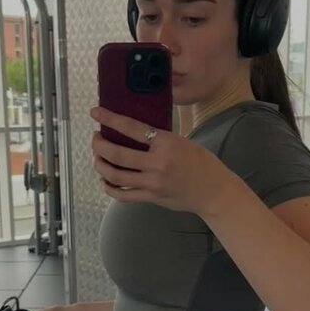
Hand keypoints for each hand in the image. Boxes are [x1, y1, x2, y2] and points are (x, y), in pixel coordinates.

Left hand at [89, 107, 231, 216]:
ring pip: (115, 175)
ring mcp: (153, 183)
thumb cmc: (202, 163)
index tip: (95, 113)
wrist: (214, 191)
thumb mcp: (183, 142)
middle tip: (96, 138)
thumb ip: (159, 139)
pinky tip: (105, 180)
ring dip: (100, 164)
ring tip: (98, 157)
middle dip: (99, 144)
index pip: (130, 128)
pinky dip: (109, 187)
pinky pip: (123, 195)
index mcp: (166, 144)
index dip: (109, 119)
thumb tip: (134, 133)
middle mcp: (157, 164)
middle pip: (116, 154)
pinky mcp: (151, 198)